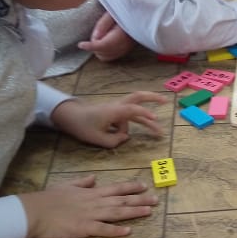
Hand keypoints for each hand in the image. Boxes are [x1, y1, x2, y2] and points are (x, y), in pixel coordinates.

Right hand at [18, 174, 157, 237]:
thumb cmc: (48, 199)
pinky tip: (128, 231)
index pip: (116, 188)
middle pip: (122, 200)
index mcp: (91, 192)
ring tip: (149, 211)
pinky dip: (116, 230)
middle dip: (140, 199)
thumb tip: (94, 178)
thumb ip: (83, 182)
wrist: (34, 211)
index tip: (145, 186)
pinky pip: (103, 230)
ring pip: (117, 213)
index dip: (131, 187)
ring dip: (134, 212)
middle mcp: (95, 202)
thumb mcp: (67, 185)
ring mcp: (90, 215)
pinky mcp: (83, 228)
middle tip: (156, 199)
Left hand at [51, 92, 166, 147]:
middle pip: (138, 97)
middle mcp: (118, 106)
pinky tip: (121, 136)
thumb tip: (125, 138)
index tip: (155, 119)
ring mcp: (117, 108)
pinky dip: (129, 126)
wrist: (70, 116)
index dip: (145, 114)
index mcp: (114, 111)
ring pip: (135, 110)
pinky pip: (127, 118)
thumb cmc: (82, 126)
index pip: (133, 110)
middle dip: (153, 97)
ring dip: (145, 120)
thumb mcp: (97, 139)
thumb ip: (114, 140)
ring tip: (158, 131)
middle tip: (166, 101)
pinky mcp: (114, 112)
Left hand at [78, 11, 136, 61]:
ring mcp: (124, 50)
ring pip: (104, 57)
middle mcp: (123, 45)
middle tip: (97, 33)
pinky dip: (103, 52)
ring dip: (98, 50)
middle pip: (102, 53)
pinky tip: (104, 42)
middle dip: (94, 45)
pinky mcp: (124, 52)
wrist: (139, 17)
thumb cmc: (124, 13)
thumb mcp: (112, 13)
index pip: (103, 45)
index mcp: (121, 35)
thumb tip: (95, 38)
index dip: (91, 46)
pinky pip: (110, 57)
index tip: (80, 44)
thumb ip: (103, 24)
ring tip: (101, 37)